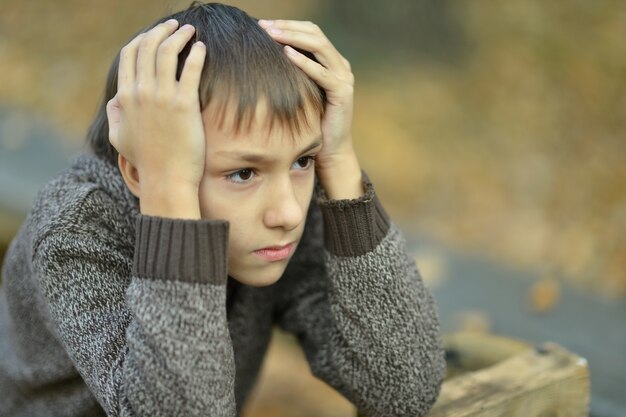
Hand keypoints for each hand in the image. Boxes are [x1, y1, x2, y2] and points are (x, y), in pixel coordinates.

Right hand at [106, 19, 206, 191]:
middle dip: (162, 30)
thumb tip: (115, 100)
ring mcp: (162, 98)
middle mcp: (141, 93)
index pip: (129, 55)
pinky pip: (190, 69)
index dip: (143, 39)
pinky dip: (196, 53)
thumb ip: (115, 115)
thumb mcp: (119, 138)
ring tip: (191, 31)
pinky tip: (202, 48)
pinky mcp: (184, 105)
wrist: (166, 179)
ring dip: (180, 36)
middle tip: (176, 26)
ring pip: (168, 52)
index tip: (156, 34)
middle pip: (148, 47)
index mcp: (125, 97)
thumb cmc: (146, 162)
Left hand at [260, 19, 363, 198]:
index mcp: (330, 61)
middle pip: (315, 33)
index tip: (262, 24)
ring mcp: (344, 77)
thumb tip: (259, 58)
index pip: (310, 32)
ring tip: (272, 35)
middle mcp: (340, 65)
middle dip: (288, 27)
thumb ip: (289, 74)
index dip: (287, 25)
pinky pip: (323, 73)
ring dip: (293, 38)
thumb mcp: (298, 92)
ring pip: (320, 46)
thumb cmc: (309, 123)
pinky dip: (305, 62)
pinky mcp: (343, 93)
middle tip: (263, 26)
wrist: (329, 151)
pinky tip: (287, 54)